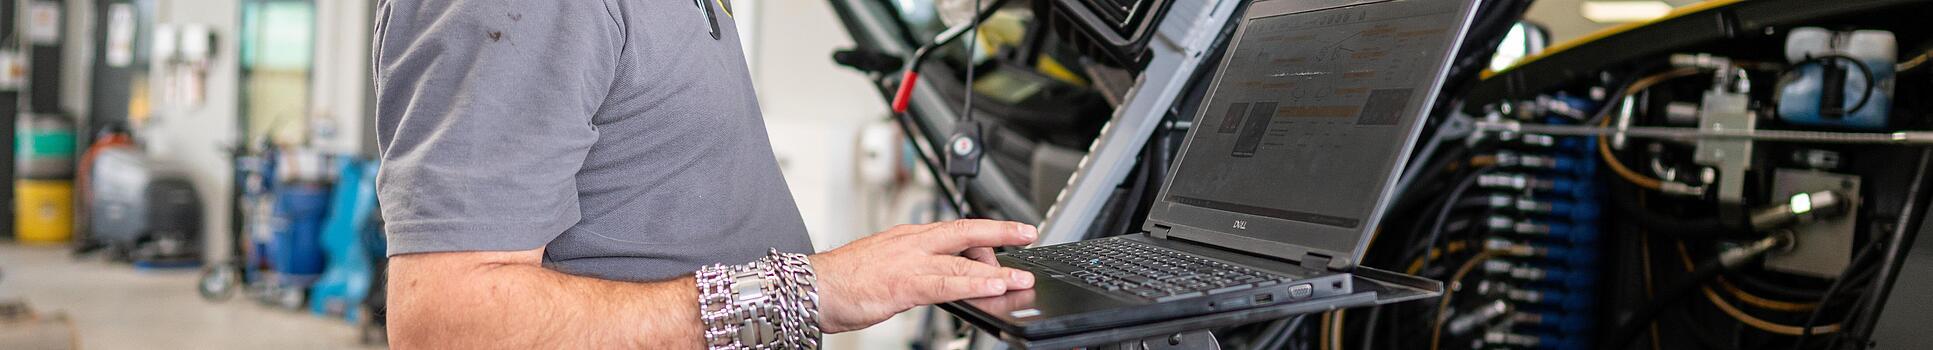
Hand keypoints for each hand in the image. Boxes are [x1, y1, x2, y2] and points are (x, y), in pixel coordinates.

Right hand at [810, 219, 1038, 332]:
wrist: (812, 287)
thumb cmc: (842, 281)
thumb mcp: (885, 268)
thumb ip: (915, 270)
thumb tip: (940, 281)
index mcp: (907, 237)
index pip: (953, 228)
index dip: (984, 230)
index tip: (1006, 232)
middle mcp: (912, 242)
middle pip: (965, 231)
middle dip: (1000, 231)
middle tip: (1027, 233)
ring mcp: (910, 261)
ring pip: (962, 259)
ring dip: (997, 267)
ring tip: (1021, 277)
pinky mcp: (905, 283)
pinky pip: (948, 283)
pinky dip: (974, 284)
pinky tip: (993, 287)